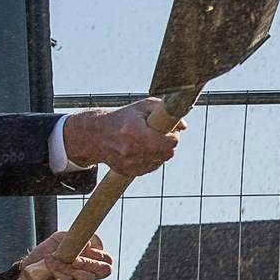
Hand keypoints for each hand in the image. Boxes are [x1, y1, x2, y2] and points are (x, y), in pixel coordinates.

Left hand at [13, 233, 112, 279]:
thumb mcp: (59, 240)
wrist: (27, 273)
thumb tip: (89, 244)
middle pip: (104, 270)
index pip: (107, 260)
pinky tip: (48, 262)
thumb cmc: (46, 255)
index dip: (100, 254)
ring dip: (69, 265)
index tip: (87, 246)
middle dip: (90, 262)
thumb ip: (74, 237)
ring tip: (53, 258)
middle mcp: (87, 275)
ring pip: (86, 277)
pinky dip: (57, 268)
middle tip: (75, 259)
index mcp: (90, 263)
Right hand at [66, 98, 181, 175]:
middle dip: (169, 144)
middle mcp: (132, 149)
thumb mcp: (142, 107)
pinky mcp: (128, 172)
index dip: (174, 137)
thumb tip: (183, 126)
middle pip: (167, 154)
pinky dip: (152, 159)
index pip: (168, 142)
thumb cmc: (122, 118)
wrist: (96, 136)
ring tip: (151, 141)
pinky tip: (144, 149)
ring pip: (160, 161)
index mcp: (135, 131)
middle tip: (163, 135)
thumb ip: (164, 111)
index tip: (171, 132)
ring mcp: (129, 163)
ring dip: (161, 152)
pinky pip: (151, 168)